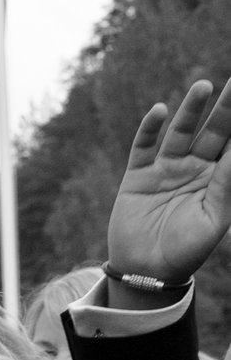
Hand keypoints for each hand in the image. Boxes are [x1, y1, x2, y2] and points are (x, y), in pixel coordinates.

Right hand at [106, 73, 230, 292]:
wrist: (146, 273)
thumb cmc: (186, 252)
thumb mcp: (213, 221)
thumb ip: (225, 186)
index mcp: (217, 181)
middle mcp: (194, 169)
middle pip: (213, 132)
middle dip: (225, 109)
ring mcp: (165, 170)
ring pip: (181, 133)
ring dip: (191, 110)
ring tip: (203, 86)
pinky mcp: (138, 176)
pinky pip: (144, 146)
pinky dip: (150, 129)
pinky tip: (161, 111)